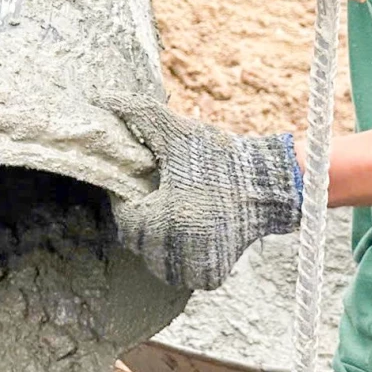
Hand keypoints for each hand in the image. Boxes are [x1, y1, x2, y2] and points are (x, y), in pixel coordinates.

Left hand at [92, 93, 301, 290]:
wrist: (270, 185)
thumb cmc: (221, 158)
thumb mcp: (177, 132)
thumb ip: (138, 114)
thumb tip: (102, 95)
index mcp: (164, 222)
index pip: (126, 217)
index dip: (131, 197)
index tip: (147, 182)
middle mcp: (177, 254)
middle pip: (139, 239)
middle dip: (145, 216)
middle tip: (164, 194)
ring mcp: (194, 269)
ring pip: (155, 258)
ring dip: (159, 237)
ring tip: (178, 210)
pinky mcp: (209, 276)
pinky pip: (179, 269)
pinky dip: (180, 253)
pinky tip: (192, 228)